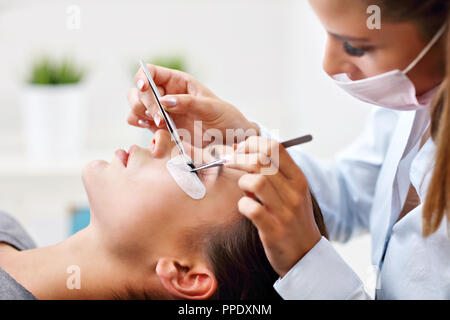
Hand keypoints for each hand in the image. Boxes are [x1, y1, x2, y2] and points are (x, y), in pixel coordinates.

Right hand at [127, 64, 258, 146]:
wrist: (231, 140)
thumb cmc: (225, 118)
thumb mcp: (211, 107)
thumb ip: (189, 103)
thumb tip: (164, 101)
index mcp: (178, 82)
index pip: (151, 72)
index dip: (142, 77)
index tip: (144, 88)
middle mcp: (166, 94)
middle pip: (138, 91)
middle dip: (144, 103)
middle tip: (161, 119)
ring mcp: (161, 112)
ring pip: (135, 107)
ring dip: (139, 115)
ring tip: (161, 125)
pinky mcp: (159, 128)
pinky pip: (140, 123)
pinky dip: (141, 127)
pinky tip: (156, 132)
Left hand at [224, 136, 321, 276]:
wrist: (305, 254)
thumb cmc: (292, 217)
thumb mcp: (291, 191)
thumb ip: (272, 172)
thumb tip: (241, 149)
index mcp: (298, 178)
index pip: (275, 146)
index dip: (252, 143)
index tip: (240, 150)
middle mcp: (294, 192)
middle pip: (261, 160)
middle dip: (239, 158)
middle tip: (230, 164)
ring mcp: (285, 212)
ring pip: (256, 181)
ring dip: (242, 182)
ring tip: (243, 189)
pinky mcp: (274, 230)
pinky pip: (251, 209)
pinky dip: (242, 204)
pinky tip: (245, 207)